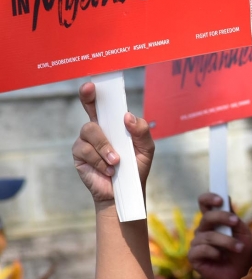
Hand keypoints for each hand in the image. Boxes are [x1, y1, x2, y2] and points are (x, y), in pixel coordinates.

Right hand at [72, 83, 154, 202]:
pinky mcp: (79, 156)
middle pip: (90, 115)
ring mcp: (85, 143)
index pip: (99, 105)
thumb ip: (141, 131)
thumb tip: (127, 117)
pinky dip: (100, 161)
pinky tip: (108, 170)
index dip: (91, 94)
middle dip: (93, 114)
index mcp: (111, 125)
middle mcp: (96, 130)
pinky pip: (86, 151)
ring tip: (116, 162)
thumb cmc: (135, 167)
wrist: (126, 192)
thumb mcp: (146, 148)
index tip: (91, 86)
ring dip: (105, 148)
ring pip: (90, 133)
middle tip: (100, 117)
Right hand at [188, 193, 251, 278]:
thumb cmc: (241, 252)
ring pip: (208, 236)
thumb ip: (233, 217)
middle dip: (222, 218)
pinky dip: (214, 252)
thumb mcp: (242, 232)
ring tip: (239, 249)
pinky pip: (201, 249)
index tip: (220, 200)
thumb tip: (226, 198)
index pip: (204, 203)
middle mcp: (203, 230)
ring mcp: (197, 243)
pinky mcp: (193, 257)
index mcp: (213, 221)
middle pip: (206, 217)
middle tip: (235, 222)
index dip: (209, 198)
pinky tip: (221, 257)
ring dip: (226, 241)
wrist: (241, 273)